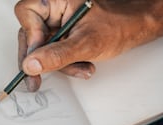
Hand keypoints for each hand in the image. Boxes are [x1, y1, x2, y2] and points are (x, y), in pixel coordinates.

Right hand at [16, 0, 162, 90]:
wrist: (135, 29)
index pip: (27, 12)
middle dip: (42, 59)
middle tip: (36, 79)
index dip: (30, 35)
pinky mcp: (61, 36)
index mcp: (57, 0)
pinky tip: (81, 66)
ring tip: (81, 68)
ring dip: (58, 64)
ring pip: (41, 48)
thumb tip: (31, 65)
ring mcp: (57, 24)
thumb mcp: (86, 43)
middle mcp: (54, 10)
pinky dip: (65, 64)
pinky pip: (53, 53)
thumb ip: (57, 55)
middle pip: (30, 34)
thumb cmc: (118, 25)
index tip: (37, 55)